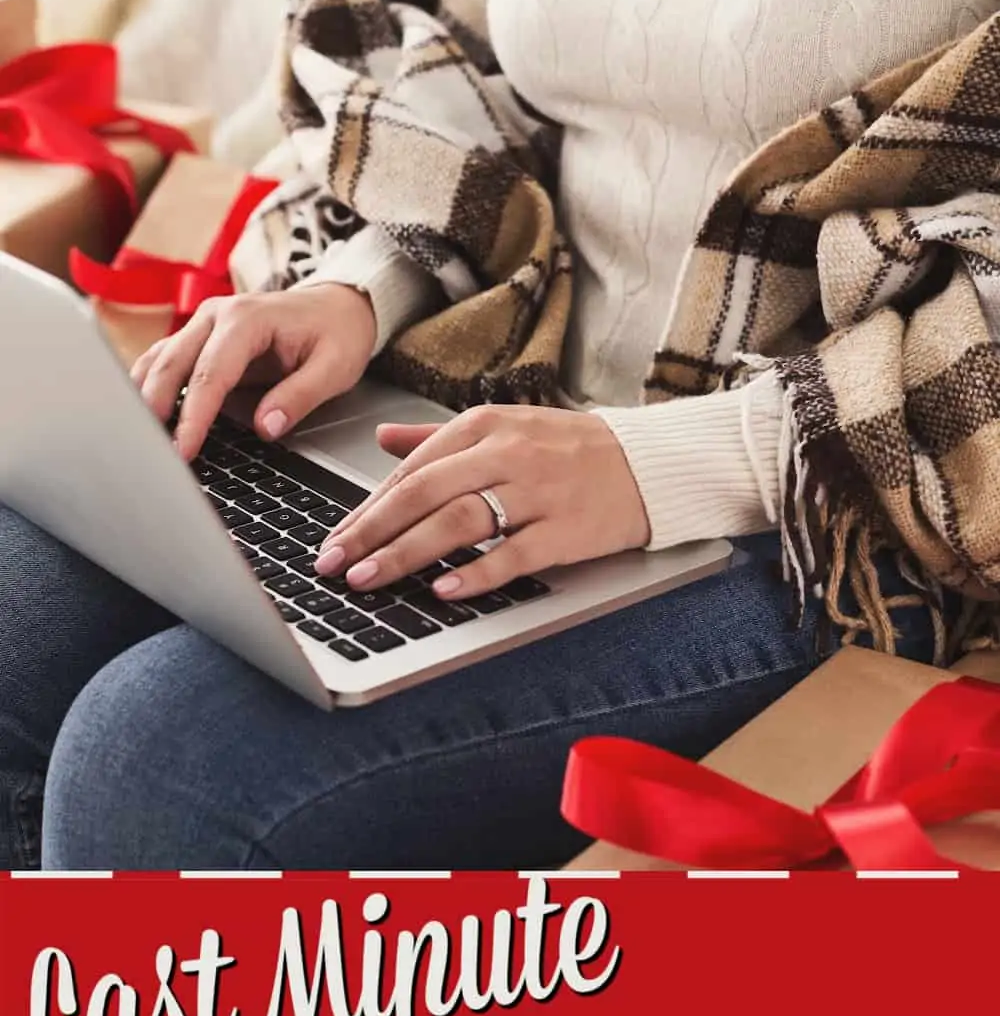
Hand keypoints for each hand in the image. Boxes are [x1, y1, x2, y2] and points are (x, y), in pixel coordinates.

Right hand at [131, 283, 376, 459]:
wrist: (338, 305)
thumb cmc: (338, 332)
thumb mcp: (335, 367)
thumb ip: (300, 396)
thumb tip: (266, 427)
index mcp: (248, 319)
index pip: (209, 375)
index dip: (193, 418)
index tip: (182, 452)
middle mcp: (216, 315)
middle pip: (170, 364)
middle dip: (152, 410)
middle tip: (147, 453)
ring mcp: (203, 324)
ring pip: (158, 361)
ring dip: (142, 398)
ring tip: (136, 439)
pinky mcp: (199, 338)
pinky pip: (164, 361)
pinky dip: (149, 388)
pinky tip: (142, 417)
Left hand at [314, 405, 650, 598]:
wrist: (650, 461)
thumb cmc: (571, 448)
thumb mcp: (504, 426)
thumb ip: (438, 436)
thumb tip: (382, 438)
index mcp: (485, 426)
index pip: (412, 469)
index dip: (366, 507)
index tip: (334, 538)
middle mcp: (508, 454)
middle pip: (425, 494)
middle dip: (372, 532)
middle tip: (334, 563)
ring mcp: (538, 492)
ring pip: (459, 521)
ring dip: (406, 553)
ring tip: (369, 578)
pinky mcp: (566, 529)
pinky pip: (513, 553)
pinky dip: (476, 572)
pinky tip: (442, 589)